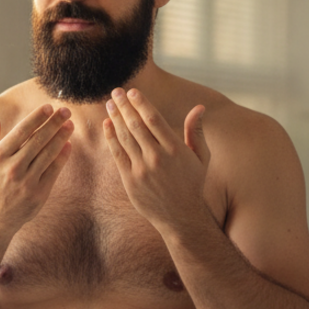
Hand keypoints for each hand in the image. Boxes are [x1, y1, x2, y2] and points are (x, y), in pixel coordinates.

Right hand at [0, 103, 73, 232]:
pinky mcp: (38, 193)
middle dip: (54, 123)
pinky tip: (67, 144)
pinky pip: (54, 170)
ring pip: (48, 153)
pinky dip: (62, 156)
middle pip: (38, 140)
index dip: (37, 117)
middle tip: (66, 111)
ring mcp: (26, 182)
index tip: (48, 107)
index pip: (21, 131)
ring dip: (62, 137)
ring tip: (70, 125)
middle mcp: (12, 168)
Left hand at [103, 88, 211, 232]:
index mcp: (175, 149)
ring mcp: (142, 169)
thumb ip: (196, 132)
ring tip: (110, 104)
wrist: (181, 216)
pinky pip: (117, 154)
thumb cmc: (192, 184)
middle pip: (136, 125)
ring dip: (115, 118)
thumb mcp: (201, 158)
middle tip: (116, 92)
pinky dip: (111, 138)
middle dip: (124, 106)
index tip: (132, 92)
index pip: (154, 119)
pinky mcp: (130, 180)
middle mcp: (157, 157)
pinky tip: (107, 125)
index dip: (141, 103)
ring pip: (125, 137)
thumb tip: (199, 107)